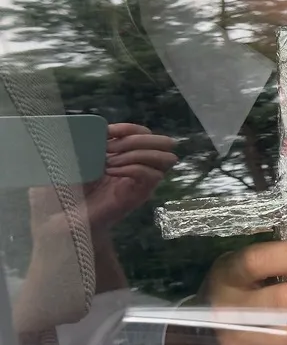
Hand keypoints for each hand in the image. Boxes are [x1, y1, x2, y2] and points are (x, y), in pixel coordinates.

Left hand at [29, 123, 176, 234]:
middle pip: (163, 143)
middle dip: (138, 140)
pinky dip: (133, 169)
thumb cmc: (68, 187)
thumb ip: (91, 141)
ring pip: (164, 158)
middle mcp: (139, 165)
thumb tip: (102, 128)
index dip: (130, 128)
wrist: (64, 216)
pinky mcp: (141, 195)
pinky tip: (112, 172)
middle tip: (111, 147)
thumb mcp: (78, 158)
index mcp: (126, 153)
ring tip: (110, 162)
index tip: (108, 131)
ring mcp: (143, 181)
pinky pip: (152, 175)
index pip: (144, 132)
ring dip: (137, 154)